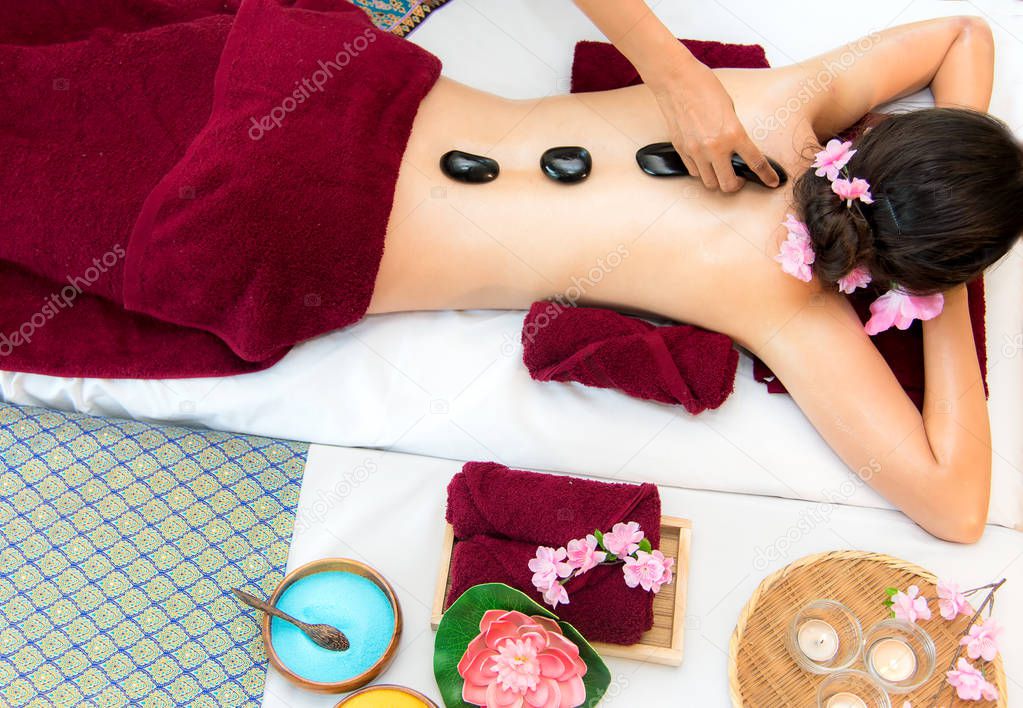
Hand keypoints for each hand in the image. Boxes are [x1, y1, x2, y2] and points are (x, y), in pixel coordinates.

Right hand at [649, 58, 778, 191]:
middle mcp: (715, 147)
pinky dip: (702, 171)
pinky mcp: (681, 150)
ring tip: (720, 170)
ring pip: (709, 182)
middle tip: (739, 178)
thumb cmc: (704, 88)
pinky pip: (694, 171)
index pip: (755, 163)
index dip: (766, 176)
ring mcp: (696, 151)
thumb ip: (734, 132)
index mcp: (734, 133)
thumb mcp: (730, 109)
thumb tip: (735, 149)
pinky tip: (705, 161)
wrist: (677, 81)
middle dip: (736, 185)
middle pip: (728, 184)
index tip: (771, 182)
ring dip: (717, 179)